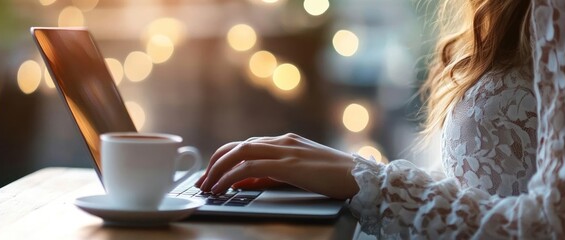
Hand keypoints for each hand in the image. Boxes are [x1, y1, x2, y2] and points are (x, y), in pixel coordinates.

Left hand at [195, 133, 358, 198]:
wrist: (362, 177)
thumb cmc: (336, 178)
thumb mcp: (300, 174)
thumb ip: (273, 174)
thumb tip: (246, 181)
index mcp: (286, 141)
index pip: (246, 145)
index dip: (224, 158)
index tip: (210, 174)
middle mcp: (283, 141)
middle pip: (238, 146)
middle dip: (215, 163)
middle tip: (201, 182)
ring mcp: (286, 151)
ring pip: (240, 153)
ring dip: (218, 169)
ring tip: (207, 187)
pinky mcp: (290, 164)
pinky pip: (251, 166)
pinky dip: (232, 175)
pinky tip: (224, 186)